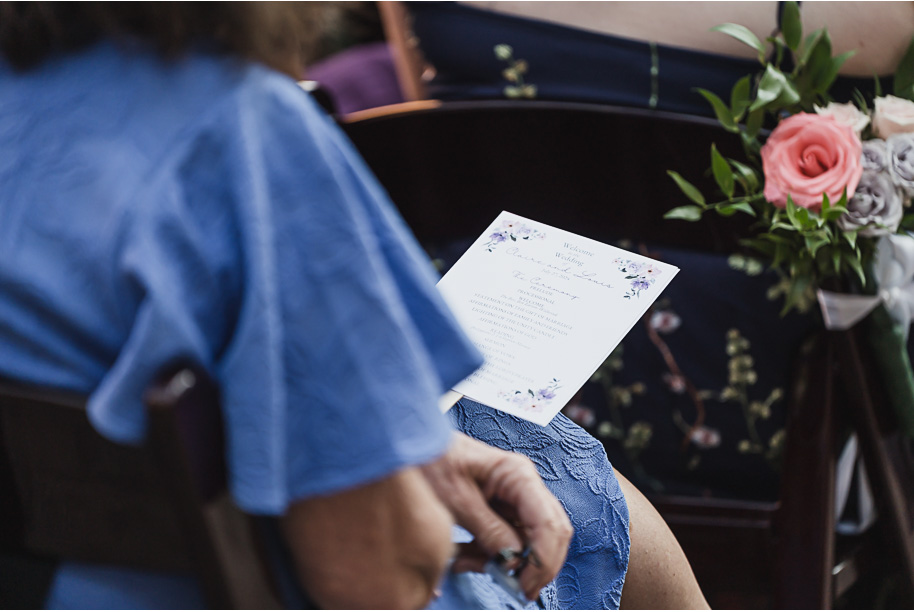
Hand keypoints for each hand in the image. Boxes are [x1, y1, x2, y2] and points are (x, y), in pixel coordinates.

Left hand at [419, 432, 572, 600]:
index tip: (525, 586)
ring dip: (503, 561)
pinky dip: (490, 554)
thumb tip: (513, 561)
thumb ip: (489, 530)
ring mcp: (515, 497)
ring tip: (466, 563)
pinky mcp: (502, 509)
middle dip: (533, 565)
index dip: (543, 560)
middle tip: (515, 589)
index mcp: (517, 475)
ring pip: (529, 541)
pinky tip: (464, 556)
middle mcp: (523, 485)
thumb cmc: (432, 462)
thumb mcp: (456, 499)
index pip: (548, 523)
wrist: (413, 448)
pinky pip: (508, 539)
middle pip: (550, 533)